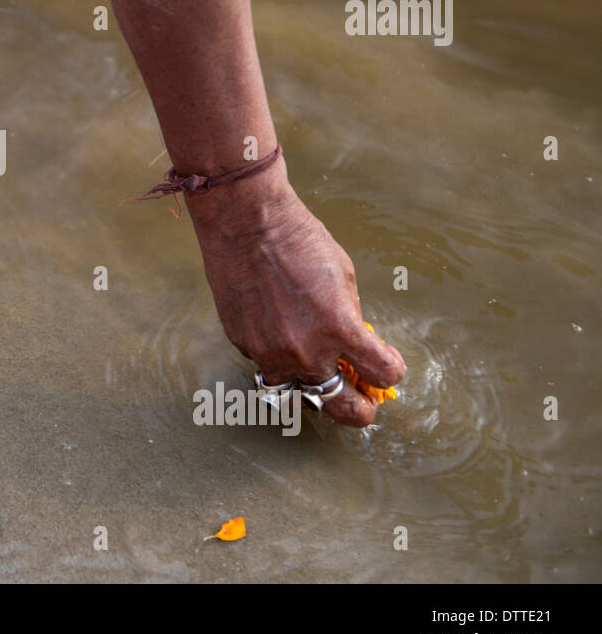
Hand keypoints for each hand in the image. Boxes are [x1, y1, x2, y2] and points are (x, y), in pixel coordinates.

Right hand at [186, 162, 406, 426]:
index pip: (383, 375)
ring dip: (313, 390)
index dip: (391, 370)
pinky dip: (280, 358)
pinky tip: (279, 332)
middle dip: (360, 410)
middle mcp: (305, 350)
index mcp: (340, 329)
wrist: (245, 223)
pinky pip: (268, 366)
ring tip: (316, 375)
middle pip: (344, 410)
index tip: (387, 361)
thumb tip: (353, 345)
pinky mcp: (243, 344)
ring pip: (297, 397)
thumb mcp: (343, 276)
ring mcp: (269, 353)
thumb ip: (350, 318)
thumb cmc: (298, 240)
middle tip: (363, 400)